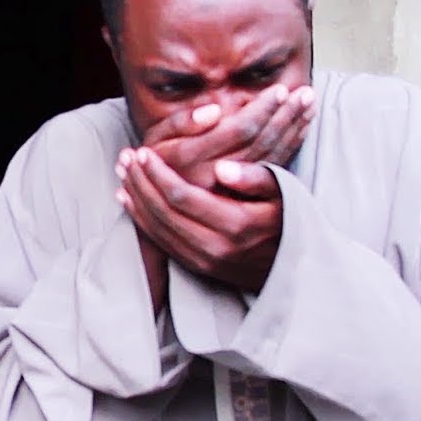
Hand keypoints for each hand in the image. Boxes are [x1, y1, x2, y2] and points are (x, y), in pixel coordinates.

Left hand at [116, 148, 282, 291]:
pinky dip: (142, 221)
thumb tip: (221, 168)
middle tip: (125, 158)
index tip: (143, 152)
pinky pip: (161, 243)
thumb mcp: (284, 192)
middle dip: (141, 183)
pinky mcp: (199, 268)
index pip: (182, 196)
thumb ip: (256, 178)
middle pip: (163, 213)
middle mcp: (216, 247)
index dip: (158, 173)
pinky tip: (130, 202)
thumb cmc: (291, 218)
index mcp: (236, 224)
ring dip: (136, 200)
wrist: (296, 266)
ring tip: (123, 174)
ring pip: (157, 229)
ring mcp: (205, 262)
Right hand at [143, 83, 314, 189]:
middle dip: (285, 115)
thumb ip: (180, 122)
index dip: (261, 109)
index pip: (238, 130)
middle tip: (306, 93)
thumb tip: (213, 109)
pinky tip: (301, 129)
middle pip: (260, 142)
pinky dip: (289, 147)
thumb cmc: (154, 163)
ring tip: (309, 105)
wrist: (158, 208)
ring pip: (270, 156)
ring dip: (293, 129)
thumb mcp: (155, 138)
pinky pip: (272, 172)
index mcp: (190, 159)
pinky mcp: (239, 199)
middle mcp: (212, 177)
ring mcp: (227, 191)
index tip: (280, 90)